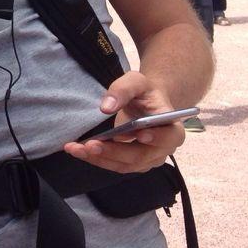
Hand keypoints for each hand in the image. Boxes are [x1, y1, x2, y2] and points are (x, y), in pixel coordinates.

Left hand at [62, 71, 186, 173]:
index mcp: (172, 127)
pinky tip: (78, 150)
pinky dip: (96, 159)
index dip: (157, 137)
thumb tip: (106, 107)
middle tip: (91, 145)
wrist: (144, 104)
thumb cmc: (144, 92)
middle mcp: (163, 148)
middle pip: (141, 156)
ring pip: (124, 165)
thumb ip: (123, 89)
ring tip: (76, 149)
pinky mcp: (133, 163)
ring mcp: (148, 159)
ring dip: (99, 159)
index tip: (139, 134)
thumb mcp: (136, 81)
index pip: (170, 136)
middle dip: (114, 152)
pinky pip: (115, 165)